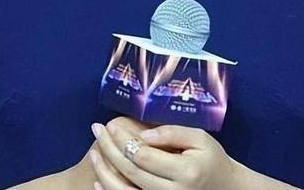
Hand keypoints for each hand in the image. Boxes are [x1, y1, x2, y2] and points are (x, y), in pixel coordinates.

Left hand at [89, 118, 239, 189]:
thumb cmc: (212, 159)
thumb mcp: (200, 138)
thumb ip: (172, 133)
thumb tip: (143, 134)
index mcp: (184, 172)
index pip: (143, 156)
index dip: (122, 140)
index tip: (109, 124)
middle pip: (130, 171)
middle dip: (109, 149)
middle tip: (96, 130)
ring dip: (104, 171)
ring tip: (92, 152)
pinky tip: (98, 178)